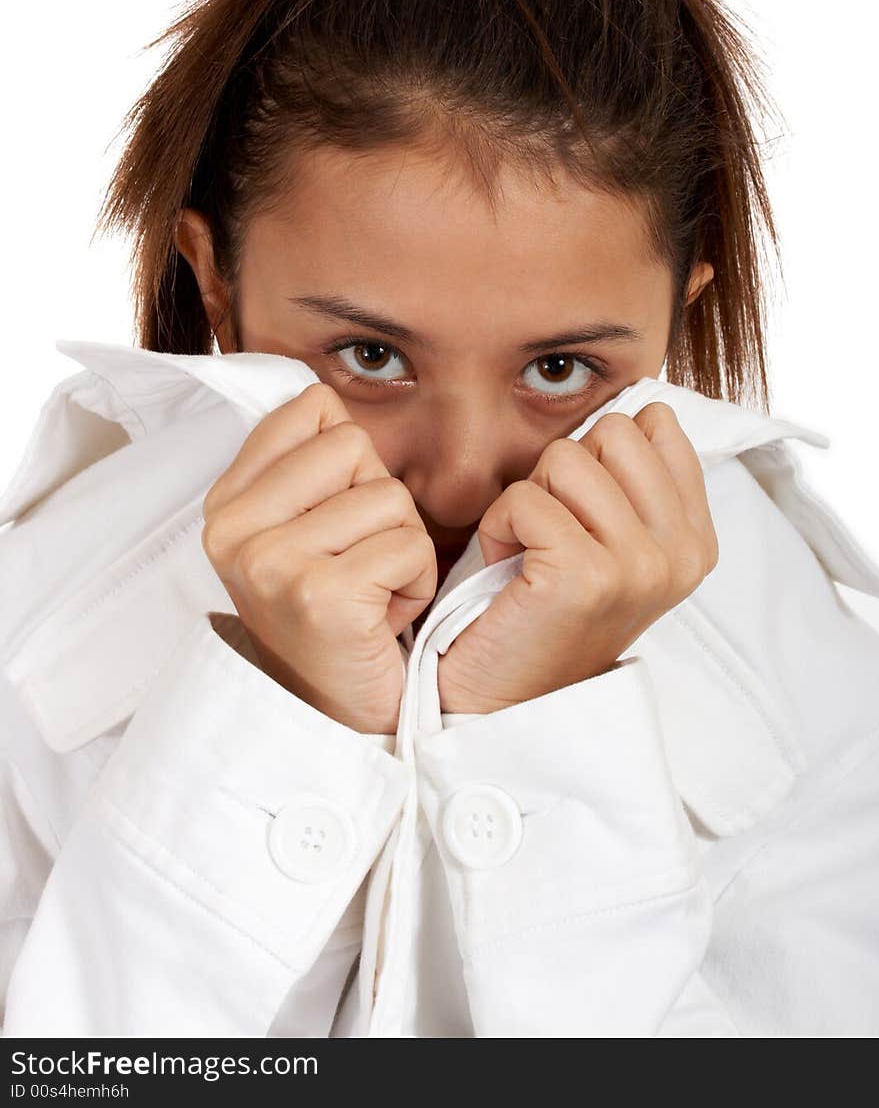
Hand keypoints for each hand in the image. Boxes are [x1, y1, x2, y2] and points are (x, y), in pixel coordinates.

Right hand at [201, 382, 436, 732]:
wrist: (335, 719)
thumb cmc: (333, 618)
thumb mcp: (299, 531)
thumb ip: (306, 463)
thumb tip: (328, 395)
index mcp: (225, 504)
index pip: (310, 409)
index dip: (348, 460)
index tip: (332, 521)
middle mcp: (234, 529)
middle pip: (353, 446)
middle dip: (379, 504)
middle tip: (356, 564)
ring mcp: (273, 562)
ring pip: (390, 497)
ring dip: (403, 549)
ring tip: (370, 594)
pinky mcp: (322, 596)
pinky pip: (410, 545)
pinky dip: (417, 583)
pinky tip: (384, 618)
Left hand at [437, 402, 718, 713]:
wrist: (504, 705)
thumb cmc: (542, 613)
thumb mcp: (611, 541)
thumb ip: (634, 478)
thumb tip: (642, 401)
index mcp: (696, 540)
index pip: (656, 424)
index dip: (601, 456)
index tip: (588, 517)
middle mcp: (679, 554)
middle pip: (611, 431)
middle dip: (564, 473)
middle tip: (551, 538)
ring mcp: (638, 566)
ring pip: (564, 458)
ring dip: (528, 500)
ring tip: (529, 556)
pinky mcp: (584, 575)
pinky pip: (524, 498)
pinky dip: (499, 528)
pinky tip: (507, 573)